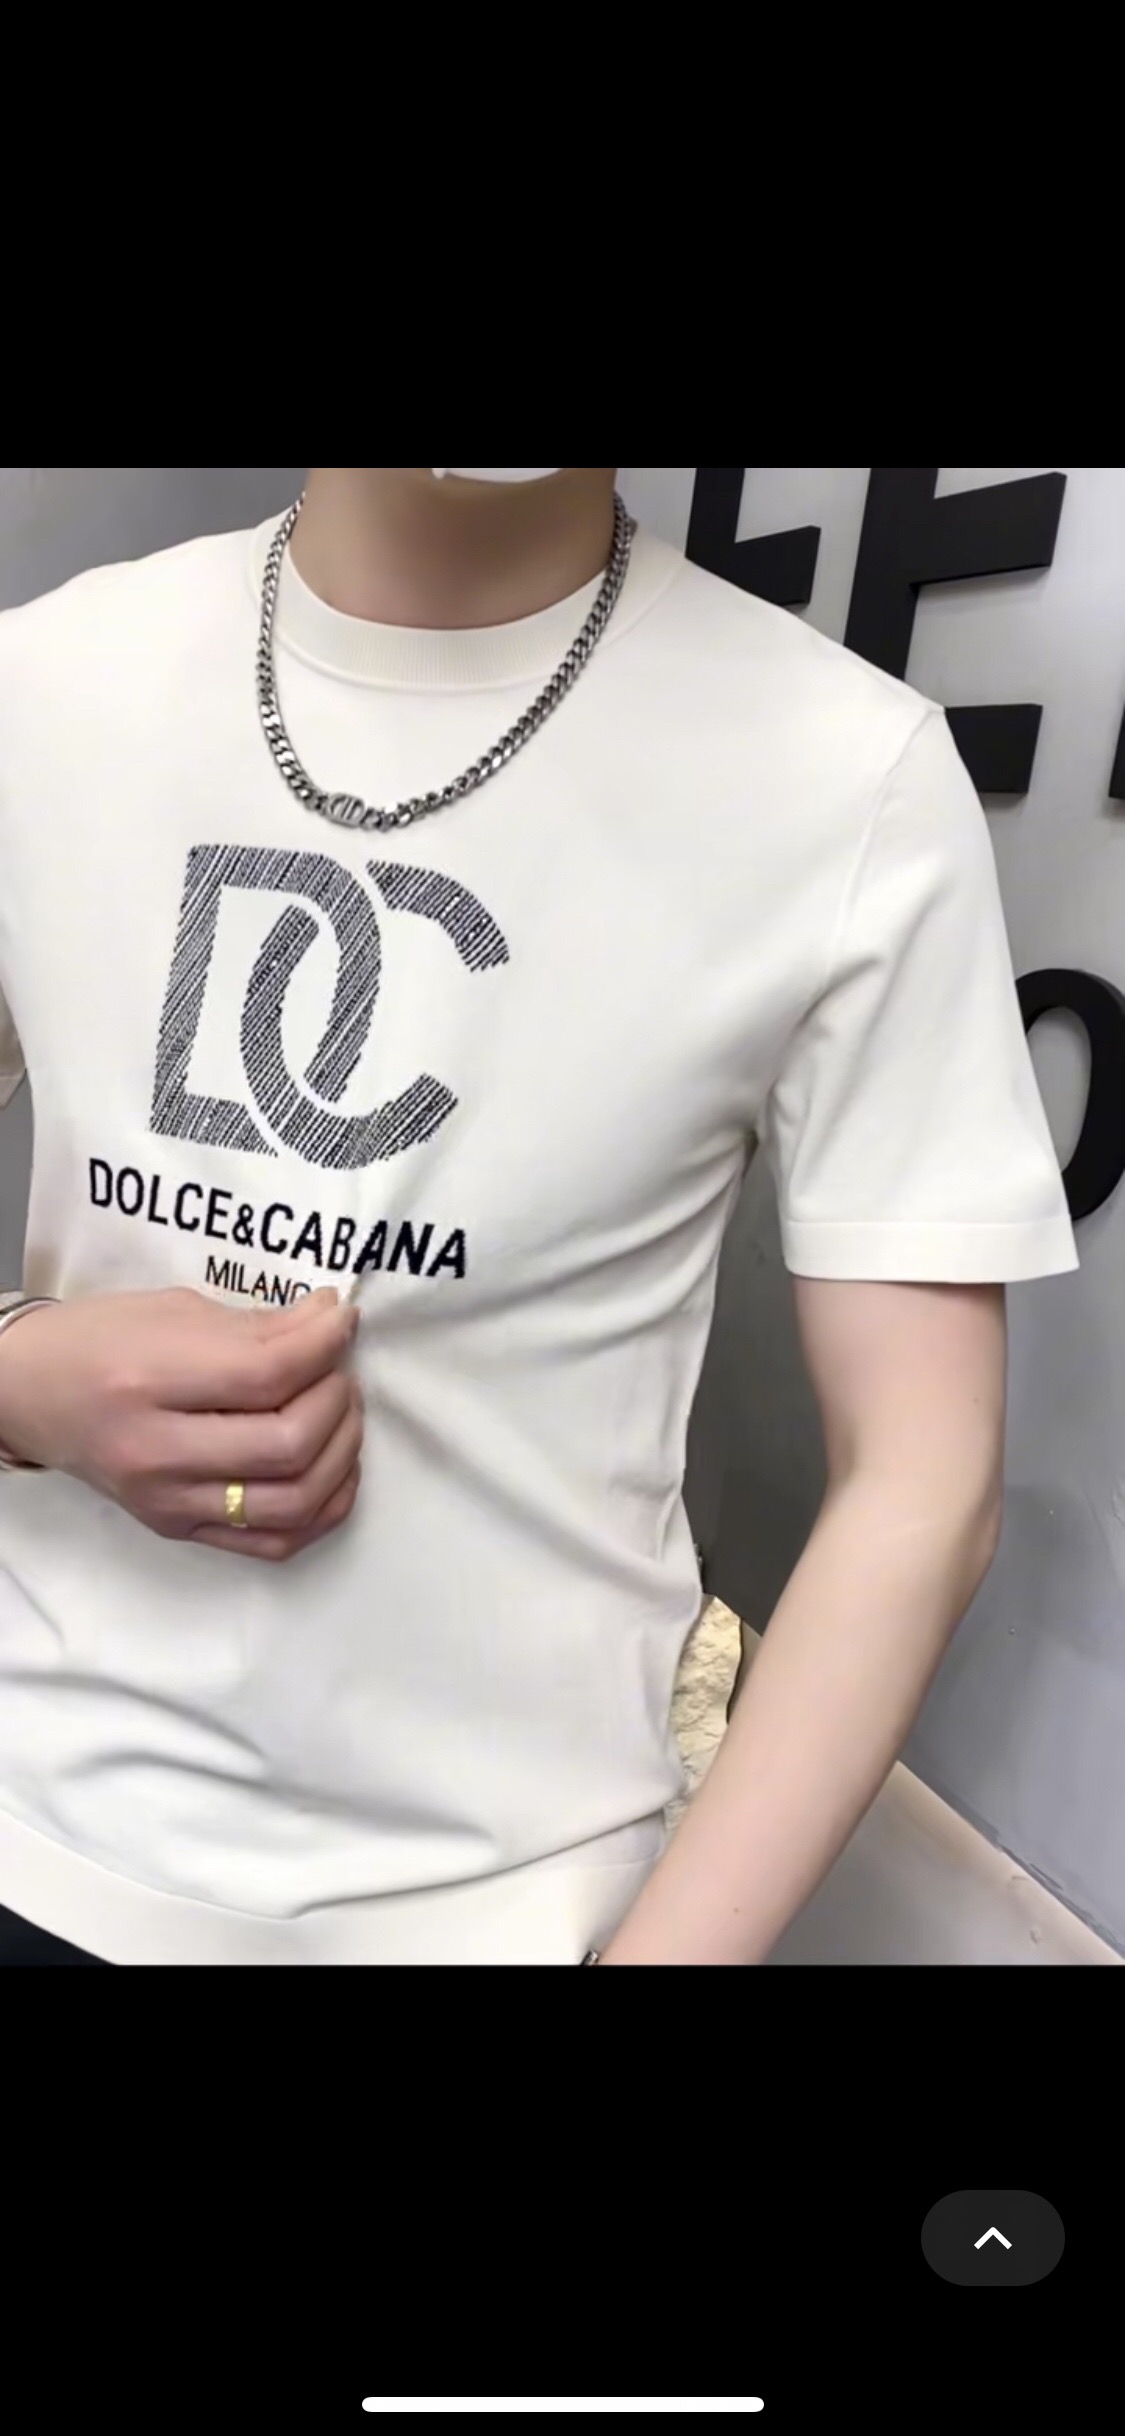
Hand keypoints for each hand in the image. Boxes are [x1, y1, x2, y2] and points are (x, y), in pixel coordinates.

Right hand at [0, 1285, 362, 1563]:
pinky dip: (321, 1509)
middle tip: (338, 1368)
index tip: (342, 1320)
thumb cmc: (97, 1342)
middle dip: (337, 1399)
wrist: (31, 1395)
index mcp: (147, 1381)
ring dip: (340, 1453)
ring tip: (340, 1413)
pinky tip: (331, 1469)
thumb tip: (329, 1320)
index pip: (266, 1375)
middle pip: (287, 1444)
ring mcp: (170, 1503)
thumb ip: (257, 1325)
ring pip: (293, 1502)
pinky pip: (275, 1543)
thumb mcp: (171, 1312)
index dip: (323, 1345)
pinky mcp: (181, 1531)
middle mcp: (156, 1453)